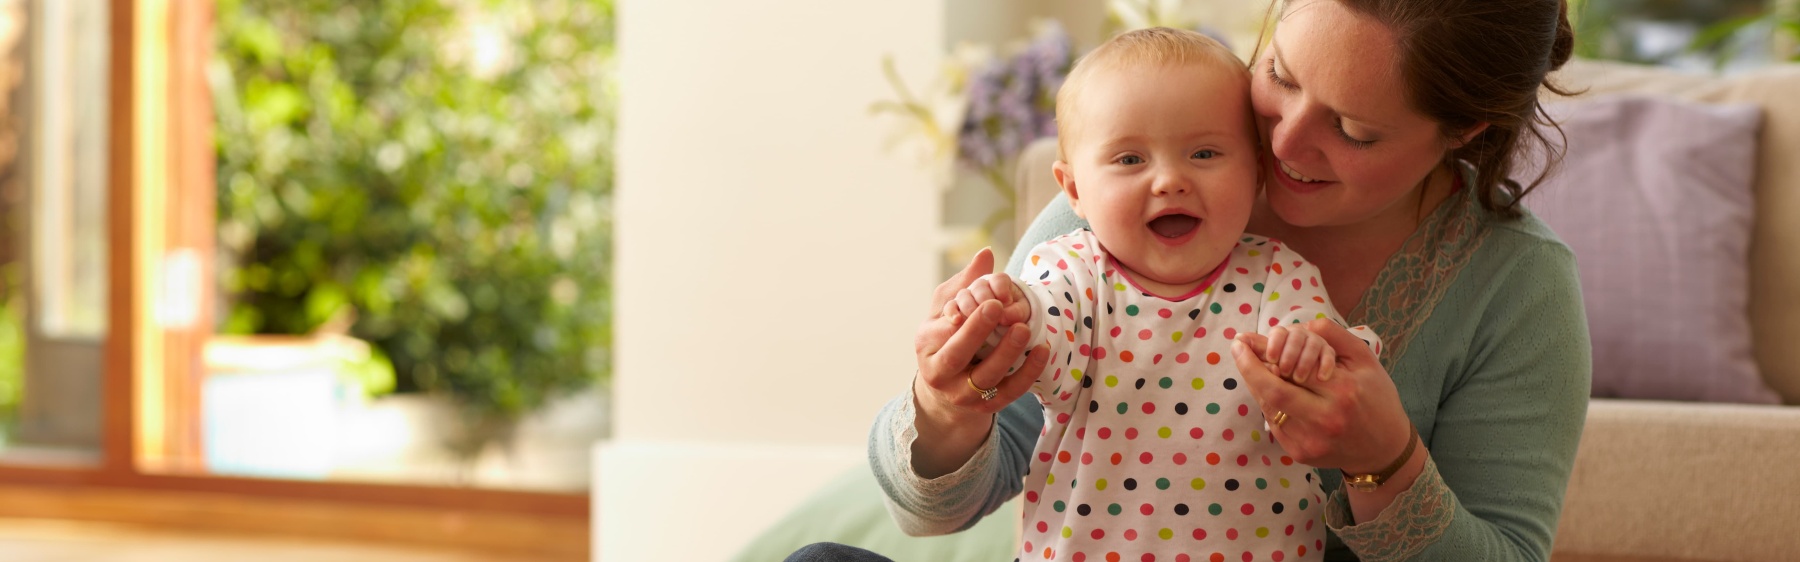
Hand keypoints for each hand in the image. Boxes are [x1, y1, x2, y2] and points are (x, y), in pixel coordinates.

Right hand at [910, 248, 1049, 477]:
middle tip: (997, 306)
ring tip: (1024, 328)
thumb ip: (965, 283)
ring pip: (985, 377)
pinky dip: (1027, 373)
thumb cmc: (948, 338)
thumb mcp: (947, 310)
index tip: (984, 300)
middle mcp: (940, 374)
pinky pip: (1009, 392)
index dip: (962, 318)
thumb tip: (987, 254)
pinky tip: (1042, 350)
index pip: (941, 332)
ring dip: (1006, 353)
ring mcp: (963, 395)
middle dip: (977, 332)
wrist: (947, 390)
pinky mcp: (986, 408)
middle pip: (957, 355)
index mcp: (927, 346)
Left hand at [1230, 319, 1412, 474]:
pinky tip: (1274, 392)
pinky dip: (1269, 405)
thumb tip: (1300, 324)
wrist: (1385, 449)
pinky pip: (1274, 424)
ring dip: (1258, 385)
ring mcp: (1310, 441)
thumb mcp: (1365, 359)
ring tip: (1256, 368)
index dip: (1260, 353)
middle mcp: (1325, 418)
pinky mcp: (1300, 454)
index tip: (1243, 340)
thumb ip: (1335, 336)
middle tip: (1238, 350)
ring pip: (1268, 408)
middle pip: (1271, 391)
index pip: (1290, 370)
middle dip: (1248, 368)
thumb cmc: (1376, 398)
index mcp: (1342, 391)